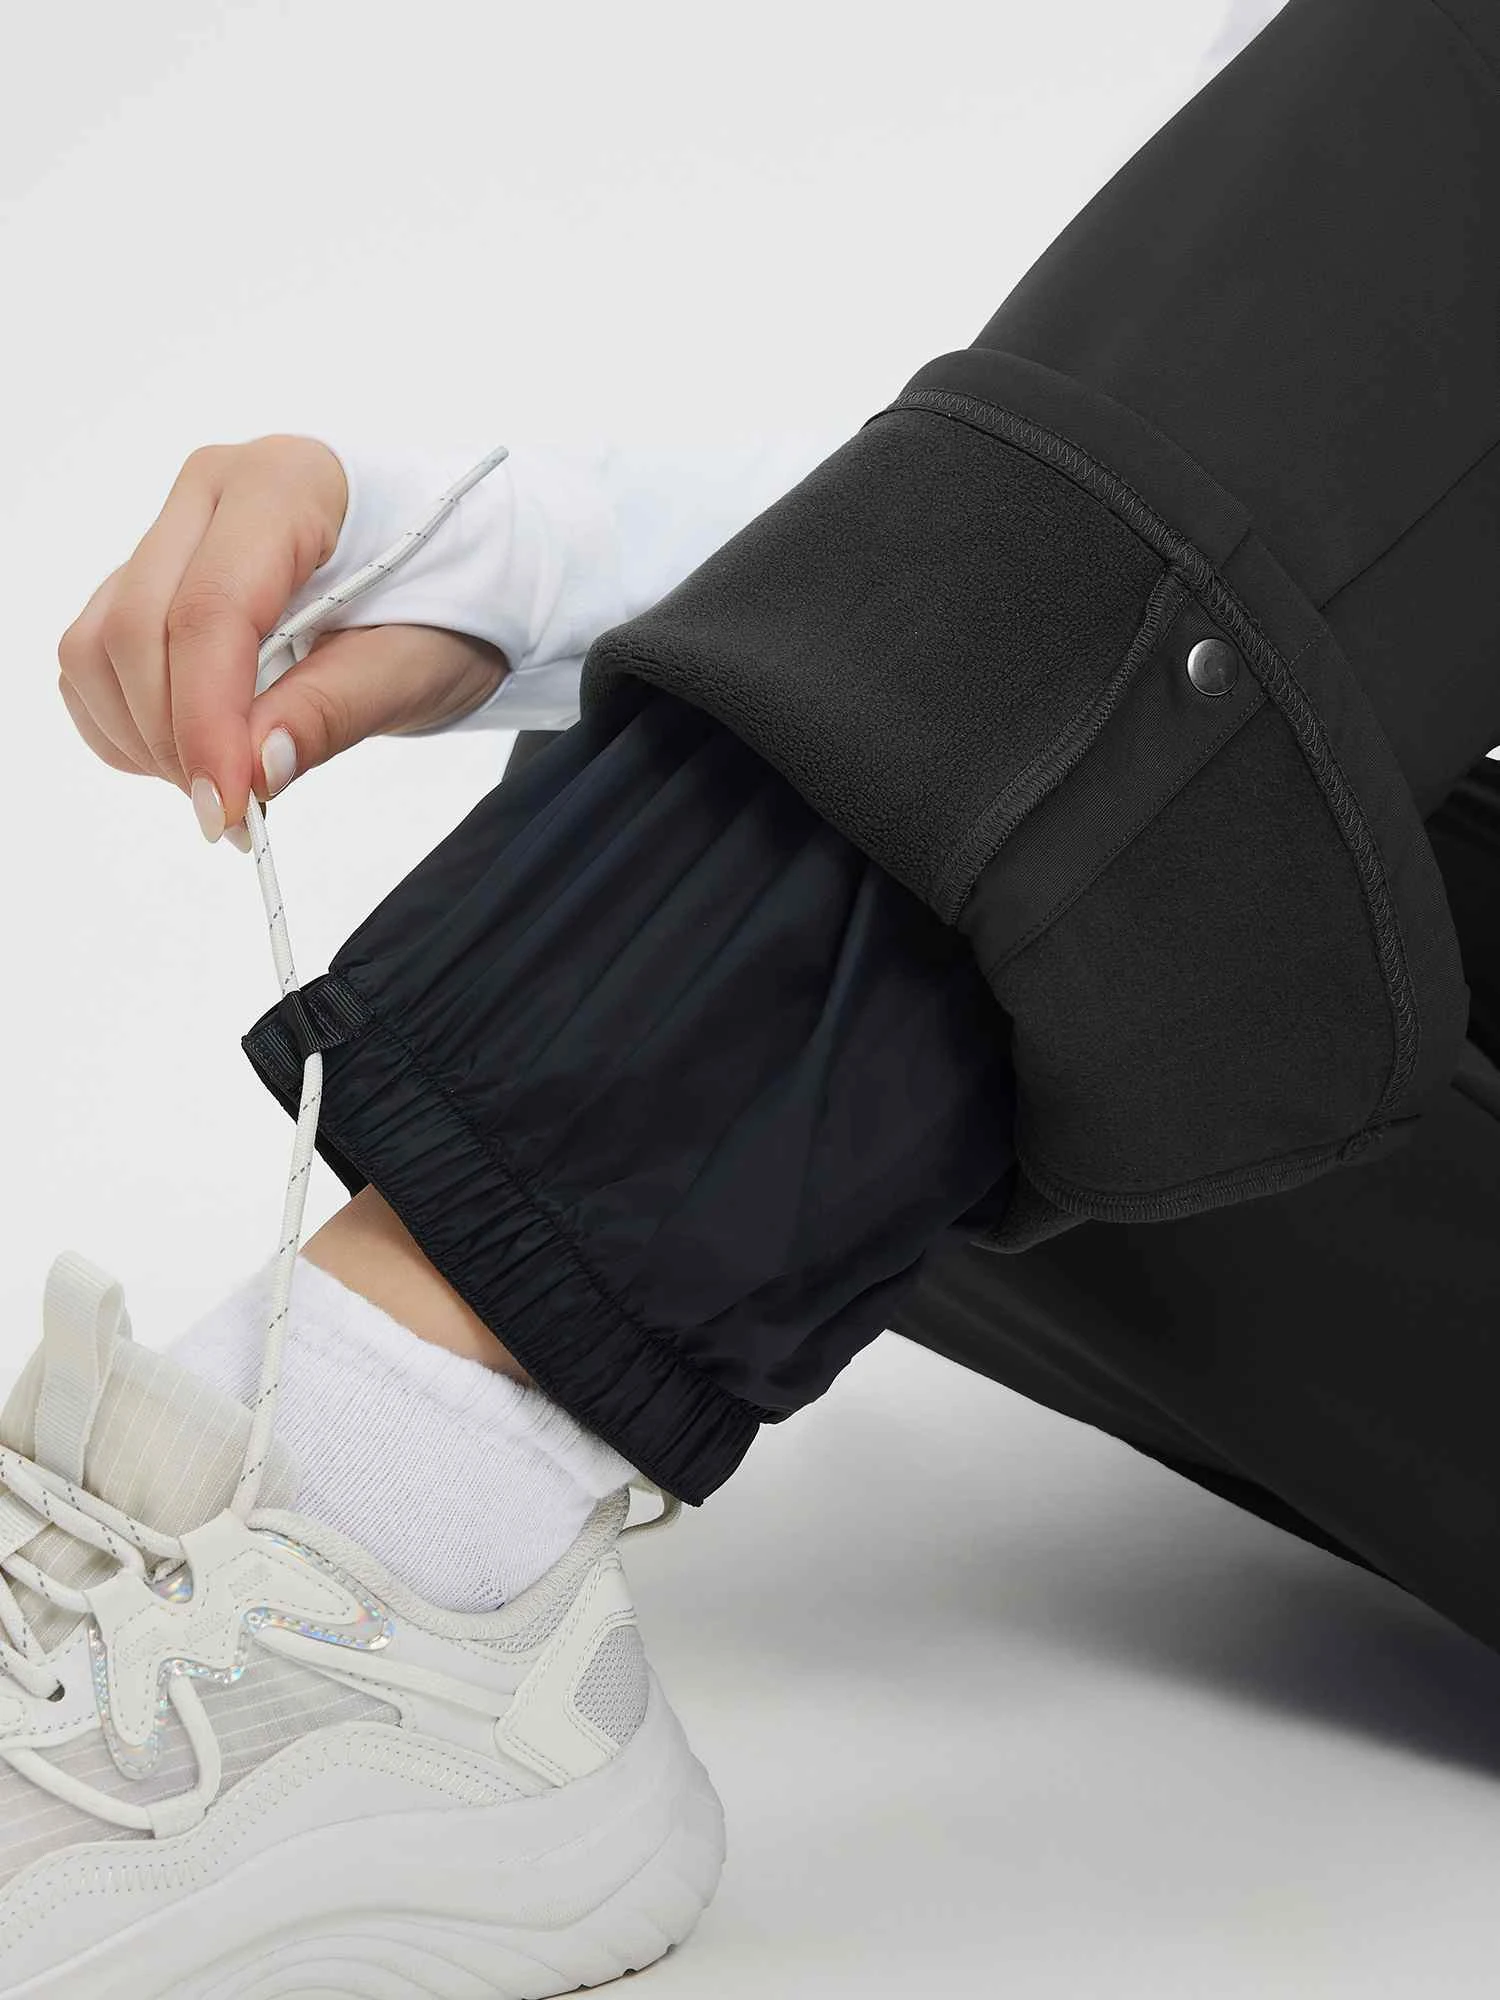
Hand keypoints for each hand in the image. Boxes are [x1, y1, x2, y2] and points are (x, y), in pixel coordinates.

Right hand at [57, 435, 509, 843]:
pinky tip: (193, 754)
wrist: (459, 575)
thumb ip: (332, 711)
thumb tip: (255, 770)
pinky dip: (127, 723)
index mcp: (285, 485)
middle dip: (174, 739)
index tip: (225, 807)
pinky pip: (95, 659)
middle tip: (235, 814)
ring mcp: (171, 530)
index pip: (210, 610)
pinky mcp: (149, 576)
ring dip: (144, 736)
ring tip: (226, 783)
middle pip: (135, 628)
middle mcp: (211, 490)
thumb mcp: (414, 665)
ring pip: (98, 645)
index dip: (206, 721)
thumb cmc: (449, 603)